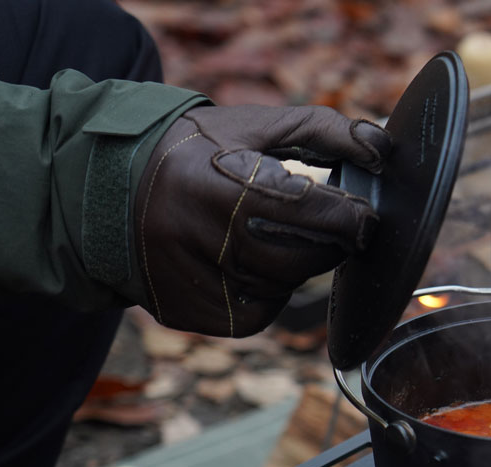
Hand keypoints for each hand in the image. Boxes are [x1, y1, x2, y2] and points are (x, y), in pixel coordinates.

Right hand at [133, 104, 389, 336]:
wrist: (108, 187)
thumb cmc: (195, 152)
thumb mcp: (252, 127)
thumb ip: (323, 131)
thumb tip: (381, 151)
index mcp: (217, 184)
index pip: (305, 213)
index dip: (348, 218)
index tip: (364, 218)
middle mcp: (198, 238)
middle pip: (298, 260)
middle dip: (326, 245)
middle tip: (328, 226)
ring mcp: (189, 281)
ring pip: (280, 289)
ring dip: (293, 267)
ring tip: (267, 235)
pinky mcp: (187, 311)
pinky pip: (255, 314)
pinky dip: (266, 292)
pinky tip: (245, 263)